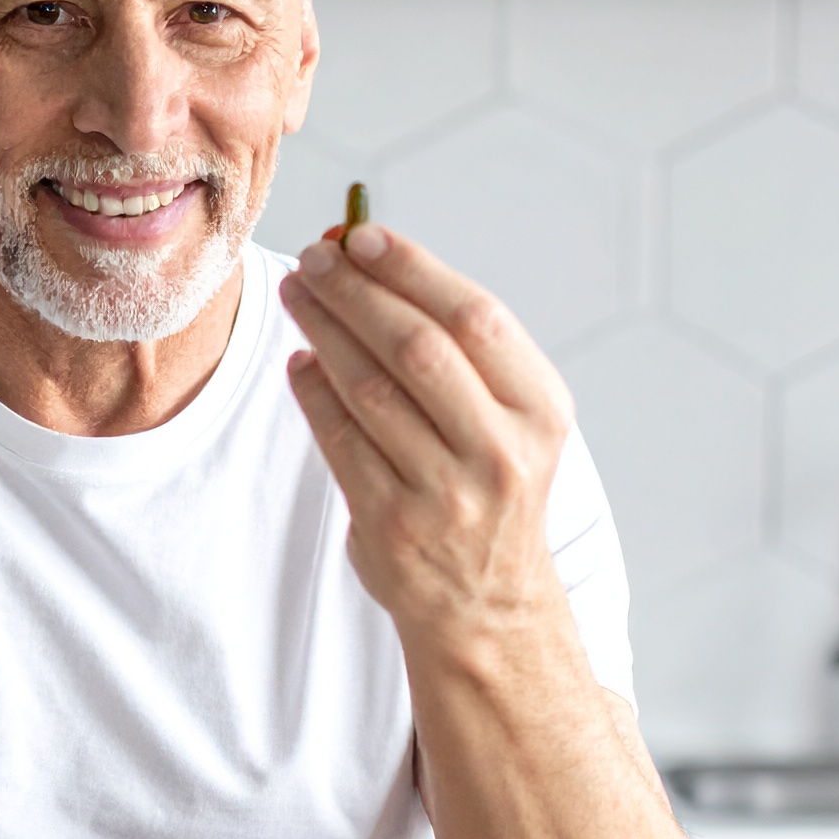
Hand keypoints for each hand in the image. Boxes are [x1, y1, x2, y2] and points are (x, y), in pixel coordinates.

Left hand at [278, 225, 575, 646]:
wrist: (487, 603)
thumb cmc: (491, 484)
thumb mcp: (510, 418)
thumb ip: (459, 347)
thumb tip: (368, 259)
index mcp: (540, 410)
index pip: (474, 317)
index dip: (412, 269)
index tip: (360, 235)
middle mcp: (501, 452)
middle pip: (417, 348)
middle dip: (357, 293)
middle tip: (314, 258)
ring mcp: (447, 494)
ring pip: (370, 391)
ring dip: (324, 332)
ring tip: (299, 296)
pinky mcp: (392, 526)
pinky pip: (338, 440)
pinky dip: (313, 391)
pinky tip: (300, 360)